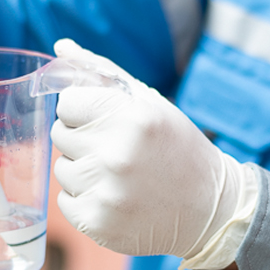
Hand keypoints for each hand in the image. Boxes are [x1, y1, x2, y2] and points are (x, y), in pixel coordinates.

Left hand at [50, 40, 245, 260]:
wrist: (209, 209)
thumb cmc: (177, 149)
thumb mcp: (150, 103)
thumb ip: (102, 72)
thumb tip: (60, 47)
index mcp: (132, 118)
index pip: (67, 103)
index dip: (83, 111)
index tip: (104, 121)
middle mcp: (117, 155)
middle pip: (60, 135)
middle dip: (83, 139)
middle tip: (116, 149)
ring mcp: (106, 192)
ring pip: (61, 169)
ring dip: (83, 170)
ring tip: (119, 175)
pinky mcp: (97, 222)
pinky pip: (65, 201)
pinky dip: (85, 199)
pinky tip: (116, 198)